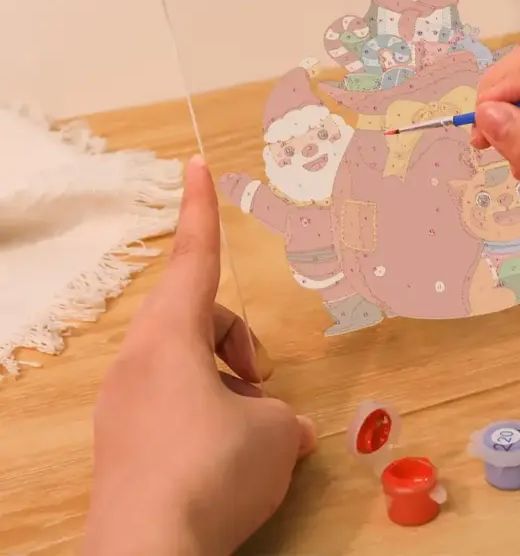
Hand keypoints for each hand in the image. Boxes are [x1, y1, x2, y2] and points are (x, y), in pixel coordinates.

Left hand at [83, 156, 314, 555]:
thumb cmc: (213, 472)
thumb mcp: (273, 437)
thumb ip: (282, 417)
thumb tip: (282, 426)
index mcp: (170, 337)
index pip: (195, 257)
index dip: (201, 209)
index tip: (195, 165)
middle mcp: (138, 361)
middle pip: (197, 318)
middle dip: (240, 339)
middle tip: (264, 383)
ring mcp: (122, 404)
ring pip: (185, 365)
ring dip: (226, 384)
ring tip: (254, 432)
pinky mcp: (120, 443)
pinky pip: (170, 404)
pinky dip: (205, 415)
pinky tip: (226, 461)